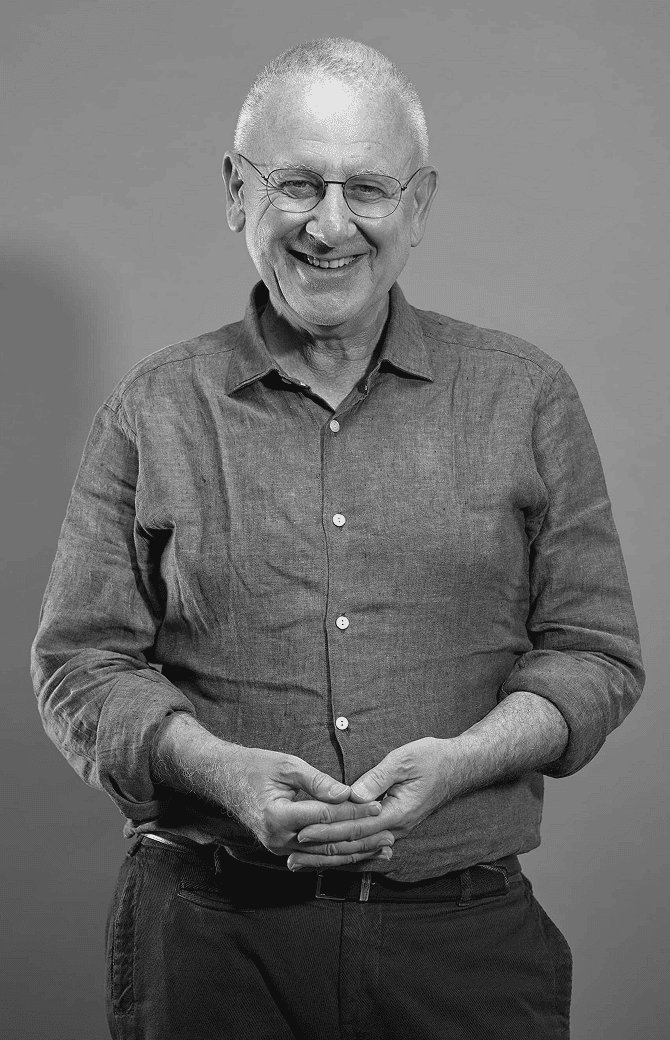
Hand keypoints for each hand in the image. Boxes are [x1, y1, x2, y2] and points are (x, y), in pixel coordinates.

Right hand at [151, 715, 394, 871]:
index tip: (378, 806)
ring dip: (355, 854)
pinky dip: (339, 857)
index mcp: (278, 816)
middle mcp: (279, 839)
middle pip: (329, 843)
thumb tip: (346, 794)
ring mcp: (280, 848)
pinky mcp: (283, 849)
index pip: (326, 818)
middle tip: (389, 834)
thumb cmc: (254, 767)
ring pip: (324, 857)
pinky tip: (359, 855)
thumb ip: (317, 781)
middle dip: (361, 839)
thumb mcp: (286, 765)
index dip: (354, 812)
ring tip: (382, 849)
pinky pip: (316, 857)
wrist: (224, 780)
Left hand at [294, 738, 452, 852]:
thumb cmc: (431, 758)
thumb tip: (353, 794)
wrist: (458, 766)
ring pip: (359, 847)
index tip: (302, 831)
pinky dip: (346, 848)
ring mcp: (396, 828)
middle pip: (353, 843)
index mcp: (396, 813)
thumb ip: (378, 778)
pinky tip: (330, 853)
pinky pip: (366, 841)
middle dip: (322, 848)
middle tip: (293, 853)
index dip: (327, 830)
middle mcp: (396, 827)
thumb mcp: (404, 760)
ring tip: (304, 859)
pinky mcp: (393, 824)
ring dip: (331, 853)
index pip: (355, 827)